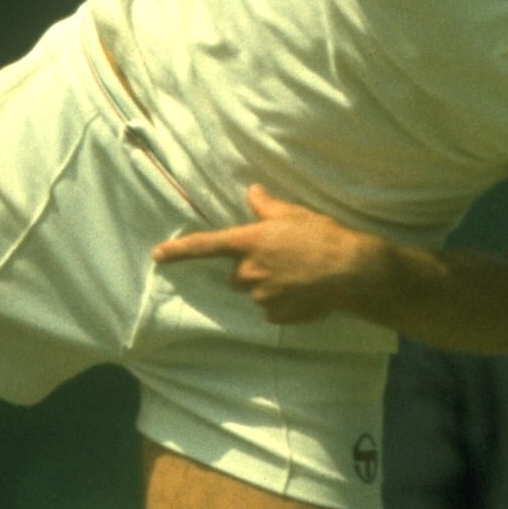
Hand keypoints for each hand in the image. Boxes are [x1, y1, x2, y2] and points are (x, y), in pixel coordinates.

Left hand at [153, 185, 381, 324]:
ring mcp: (261, 297)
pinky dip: (283, 302)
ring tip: (299, 275)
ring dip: (269, 285)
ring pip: (256, 292)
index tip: (157, 255)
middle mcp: (249, 272)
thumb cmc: (322, 237)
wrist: (351, 271)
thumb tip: (252, 192)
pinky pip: (272, 310)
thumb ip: (266, 206)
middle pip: (236, 274)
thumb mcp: (294, 214)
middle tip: (280, 259)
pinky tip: (304, 291)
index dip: (179, 250)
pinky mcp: (276, 316)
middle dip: (251, 269)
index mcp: (249, 242)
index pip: (205, 245)